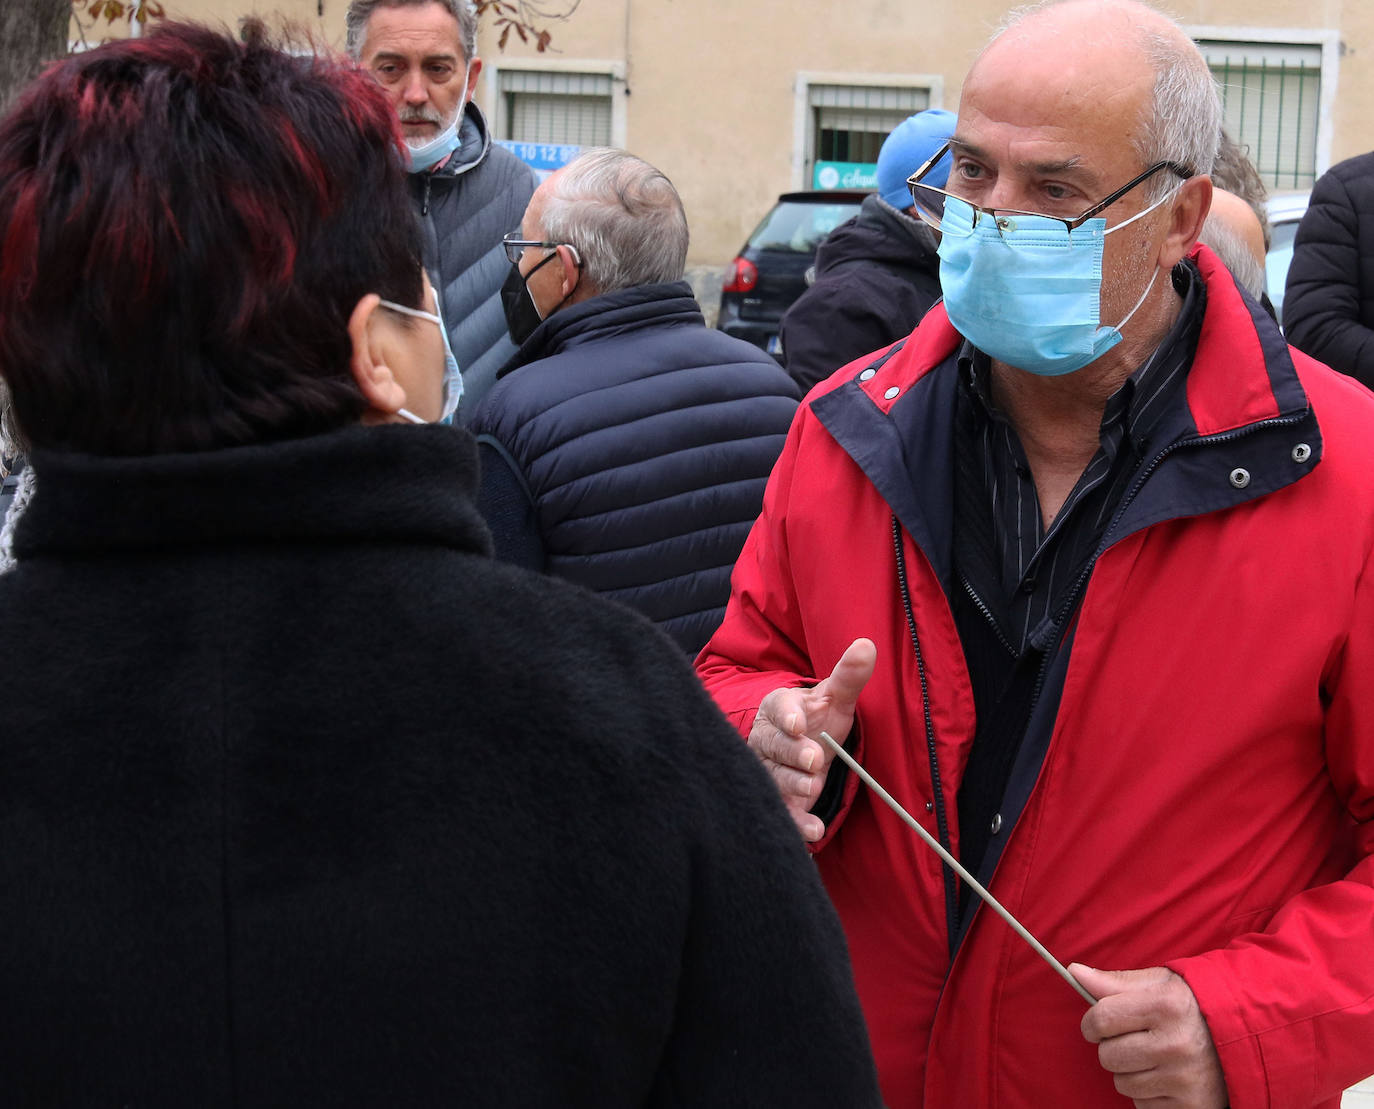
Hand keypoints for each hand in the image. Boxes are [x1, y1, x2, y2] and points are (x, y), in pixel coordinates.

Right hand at [748, 638, 875, 842]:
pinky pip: (781, 811)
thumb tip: (867, 645)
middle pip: (774, 746)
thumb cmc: (818, 718)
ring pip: (774, 778)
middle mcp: (767, 739)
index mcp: (779, 708)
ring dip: (792, 785)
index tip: (799, 723)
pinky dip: (797, 822)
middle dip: (793, 754)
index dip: (787, 716)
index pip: (778, 709)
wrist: (803, 746)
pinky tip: (814, 831)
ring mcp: (769, 771)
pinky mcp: (777, 799)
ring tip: (813, 787)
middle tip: (813, 760)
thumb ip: (848, 675)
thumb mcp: (834, 698)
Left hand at [1072, 964, 1227, 1107]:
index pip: (1101, 1019)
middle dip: (1112, 1047)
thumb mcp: (1160, 983)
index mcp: (1165, 1006)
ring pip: (1123, 1084)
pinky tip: (1166, 1076)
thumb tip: (1075, 972)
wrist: (1248, 1037)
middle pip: (1108, 1056)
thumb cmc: (1194, 1005)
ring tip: (1153, 1057)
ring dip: (1130, 1072)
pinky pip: (1143, 1105)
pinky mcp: (1193, 1106)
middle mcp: (1176, 1044)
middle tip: (1133, 1039)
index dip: (1091, 1022)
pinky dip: (1148, 1093)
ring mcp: (1185, 1079)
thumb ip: (1115, 982)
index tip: (1097, 1024)